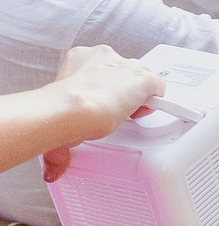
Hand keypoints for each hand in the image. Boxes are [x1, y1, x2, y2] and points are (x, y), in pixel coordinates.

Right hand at [37, 46, 166, 178]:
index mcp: (80, 58)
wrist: (72, 108)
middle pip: (122, 72)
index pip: (100, 70)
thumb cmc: (58, 110)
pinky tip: (142, 115)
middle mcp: (105, 56)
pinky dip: (155, 102)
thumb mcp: (58, 113)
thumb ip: (61, 135)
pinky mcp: (145, 79)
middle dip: (120, 91)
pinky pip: (158, 88)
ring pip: (141, 78)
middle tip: (111, 112)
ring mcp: (127, 66)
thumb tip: (53, 168)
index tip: (99, 104)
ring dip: (137, 96)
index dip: (103, 89)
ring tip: (125, 116)